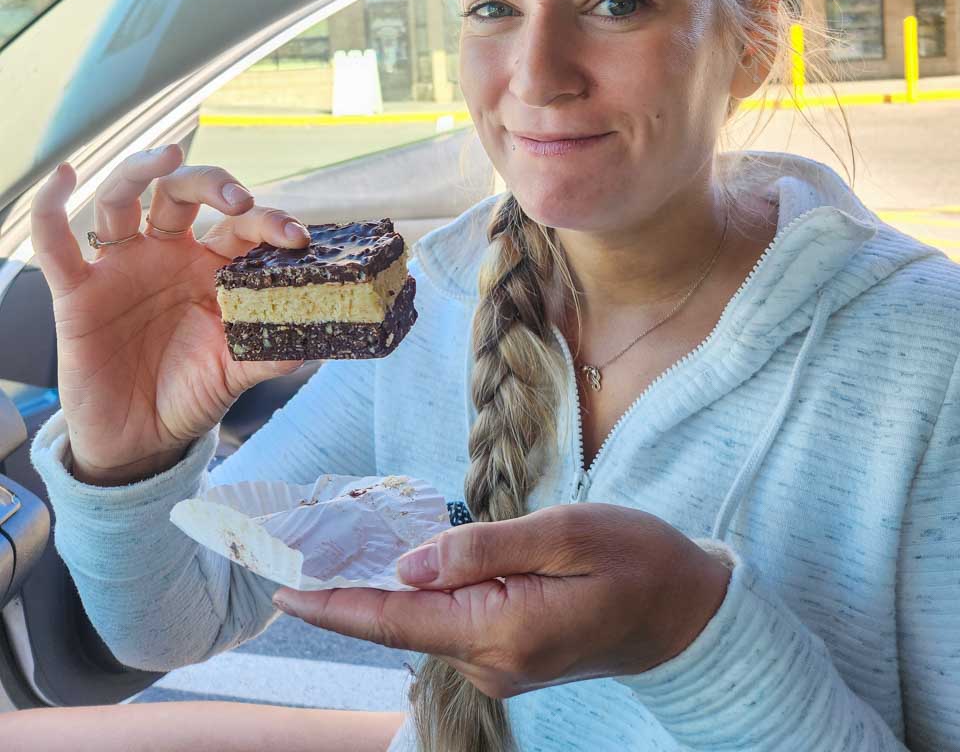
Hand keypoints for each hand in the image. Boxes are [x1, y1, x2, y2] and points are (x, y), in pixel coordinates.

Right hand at [30, 146, 312, 483]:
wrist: (140, 441)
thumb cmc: (191, 394)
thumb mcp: (235, 373)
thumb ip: (269, 354)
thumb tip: (312, 344)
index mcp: (213, 267)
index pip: (241, 227)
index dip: (269, 223)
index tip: (297, 238)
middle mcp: (167, 255)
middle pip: (183, 194)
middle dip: (212, 184)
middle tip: (239, 199)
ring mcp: (122, 267)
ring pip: (125, 197)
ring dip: (144, 170)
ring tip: (168, 154)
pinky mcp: (77, 292)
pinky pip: (56, 244)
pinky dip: (51, 207)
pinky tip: (63, 177)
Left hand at [271, 503, 731, 698]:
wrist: (688, 612)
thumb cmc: (636, 559)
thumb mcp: (565, 534)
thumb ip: (483, 549)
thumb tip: (407, 565)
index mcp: (502, 631)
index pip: (396, 619)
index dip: (333, 603)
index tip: (281, 590)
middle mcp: (492, 663)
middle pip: (401, 622)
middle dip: (348, 589)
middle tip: (298, 549)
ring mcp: (501, 667)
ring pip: (424, 622)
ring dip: (384, 589)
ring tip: (343, 546)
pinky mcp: (510, 657)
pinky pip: (449, 622)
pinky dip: (421, 594)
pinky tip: (408, 564)